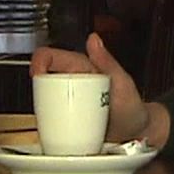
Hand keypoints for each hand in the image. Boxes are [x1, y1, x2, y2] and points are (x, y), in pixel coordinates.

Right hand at [30, 33, 159, 144]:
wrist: (136, 134)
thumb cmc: (131, 106)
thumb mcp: (123, 82)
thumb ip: (108, 62)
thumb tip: (93, 39)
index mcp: (79, 67)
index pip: (50, 57)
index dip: (38, 63)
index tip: (37, 76)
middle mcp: (69, 83)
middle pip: (41, 82)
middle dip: (39, 93)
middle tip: (50, 106)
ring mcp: (66, 103)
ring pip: (43, 102)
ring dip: (43, 112)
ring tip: (57, 122)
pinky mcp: (65, 121)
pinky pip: (50, 120)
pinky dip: (48, 125)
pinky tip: (55, 133)